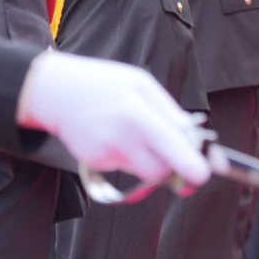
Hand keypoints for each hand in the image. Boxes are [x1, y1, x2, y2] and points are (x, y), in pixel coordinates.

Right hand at [16, 51, 209, 187]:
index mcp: (136, 114)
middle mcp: (119, 139)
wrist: (56, 92)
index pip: (167, 145)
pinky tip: (118, 134)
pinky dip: (130, 155)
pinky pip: (124, 166)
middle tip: (176, 151)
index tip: (202, 175)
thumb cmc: (105, 83)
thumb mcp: (141, 83)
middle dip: (172, 166)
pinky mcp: (94, 163)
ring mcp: (104, 154)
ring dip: (150, 159)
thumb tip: (192, 134)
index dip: (188, 163)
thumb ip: (168, 110)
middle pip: (157, 171)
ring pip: (141, 171)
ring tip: (138, 132)